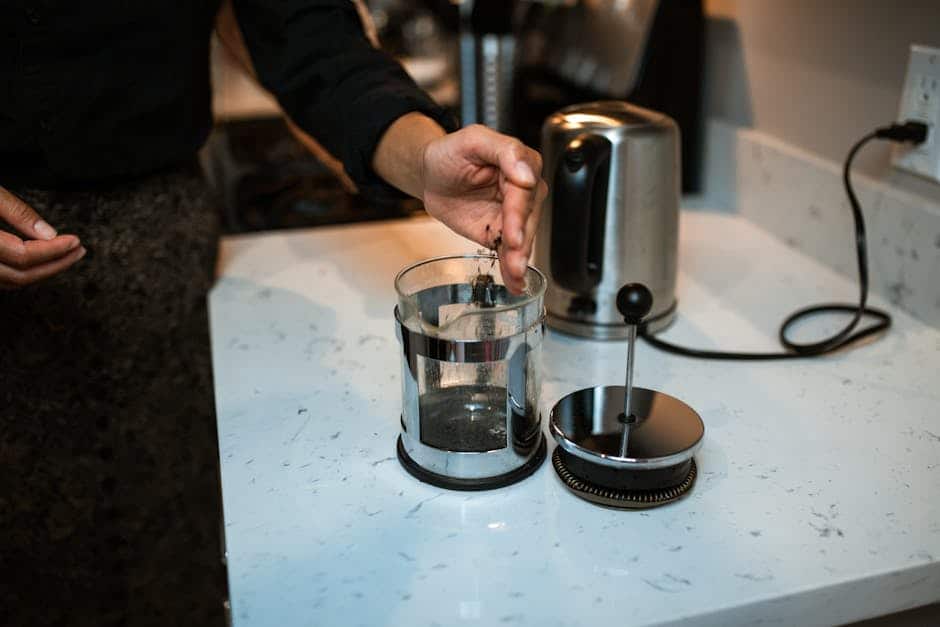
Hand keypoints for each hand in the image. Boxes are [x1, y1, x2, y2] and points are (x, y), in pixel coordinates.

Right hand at [0, 186, 85, 288]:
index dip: (53, 250)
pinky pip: (2, 278)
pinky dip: (24, 272)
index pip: (22, 255)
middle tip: (79, 252)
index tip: (75, 241)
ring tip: (67, 257)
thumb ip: (17, 212)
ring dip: (42, 271)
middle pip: (20, 276)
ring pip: (11, 281)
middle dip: (54, 265)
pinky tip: (43, 261)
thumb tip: (49, 234)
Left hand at [419, 125, 546, 293]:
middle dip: (521, 242)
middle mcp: (522, 191)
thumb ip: (504, 151)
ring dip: (519, 260)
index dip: (519, 213)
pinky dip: (512, 269)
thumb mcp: (473, 140)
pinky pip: (509, 251)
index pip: (524, 191)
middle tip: (516, 259)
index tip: (513, 232)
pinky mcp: (500, 232)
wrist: (430, 175)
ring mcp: (512, 214)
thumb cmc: (450, 153)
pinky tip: (515, 283)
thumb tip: (527, 173)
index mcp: (521, 164)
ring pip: (521, 239)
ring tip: (515, 276)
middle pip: (527, 219)